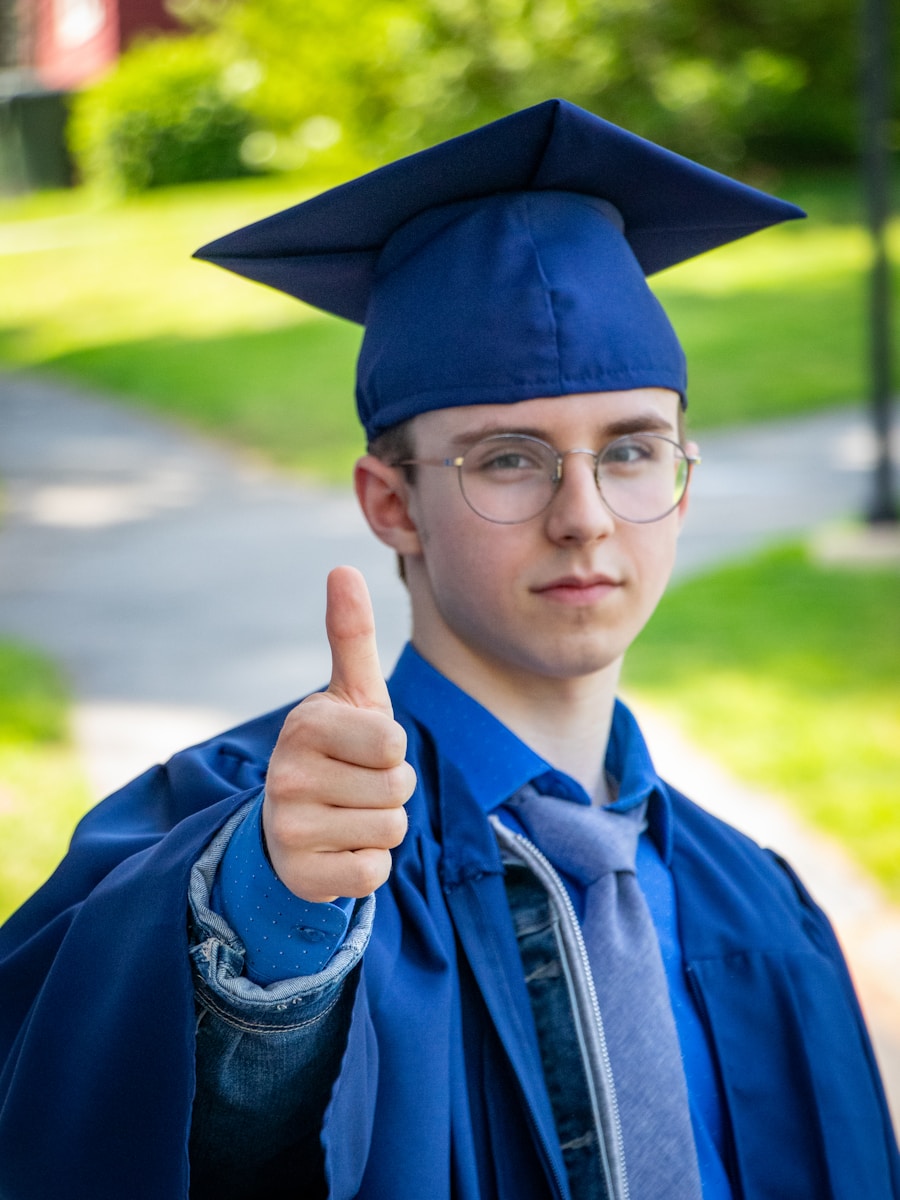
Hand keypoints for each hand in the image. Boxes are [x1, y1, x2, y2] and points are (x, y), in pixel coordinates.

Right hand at [262, 566, 415, 902]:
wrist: (291, 826)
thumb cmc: (338, 750)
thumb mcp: (350, 695)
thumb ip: (351, 634)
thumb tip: (343, 567)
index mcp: (305, 724)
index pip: (393, 741)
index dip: (391, 749)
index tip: (363, 749)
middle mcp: (286, 774)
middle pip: (397, 788)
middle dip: (390, 790)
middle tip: (356, 786)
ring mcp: (288, 828)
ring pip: (390, 830)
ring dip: (381, 827)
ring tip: (347, 815)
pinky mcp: (299, 876)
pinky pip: (373, 873)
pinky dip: (368, 865)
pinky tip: (339, 850)